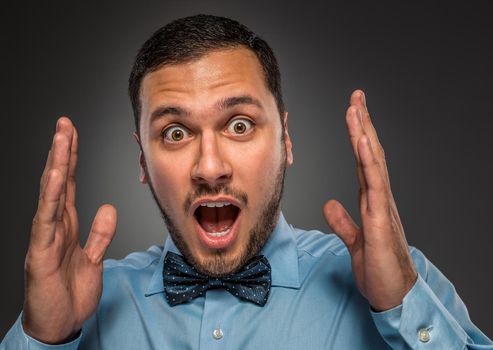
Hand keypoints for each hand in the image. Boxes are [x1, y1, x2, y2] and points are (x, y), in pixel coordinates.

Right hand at [22, 117, 116, 343]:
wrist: (58, 326)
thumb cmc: (70, 294)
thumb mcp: (93, 259)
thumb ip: (100, 233)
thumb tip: (109, 207)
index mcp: (66, 227)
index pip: (69, 186)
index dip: (72, 160)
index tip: (74, 135)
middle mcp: (53, 227)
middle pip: (58, 182)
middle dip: (62, 152)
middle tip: (65, 123)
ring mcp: (44, 237)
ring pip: (51, 193)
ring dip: (57, 164)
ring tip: (61, 136)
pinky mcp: (40, 253)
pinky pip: (46, 220)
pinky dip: (50, 197)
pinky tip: (54, 175)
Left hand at [323, 90, 416, 310]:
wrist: (394, 295)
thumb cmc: (379, 269)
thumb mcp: (354, 241)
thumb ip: (343, 222)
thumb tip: (329, 204)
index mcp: (372, 202)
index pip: (364, 162)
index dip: (358, 137)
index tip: (353, 114)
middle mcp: (379, 198)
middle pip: (370, 154)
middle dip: (363, 124)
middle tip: (356, 97)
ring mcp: (382, 207)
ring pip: (373, 163)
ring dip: (364, 134)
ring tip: (356, 107)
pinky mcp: (380, 220)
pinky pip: (374, 185)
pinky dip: (368, 161)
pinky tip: (362, 141)